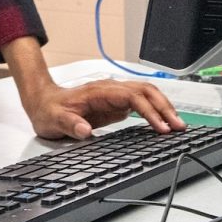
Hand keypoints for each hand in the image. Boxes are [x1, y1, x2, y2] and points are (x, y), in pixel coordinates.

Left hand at [19, 75, 185, 139]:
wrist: (44, 102)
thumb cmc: (49, 110)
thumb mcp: (54, 120)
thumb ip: (69, 124)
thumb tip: (85, 131)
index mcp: (100, 91)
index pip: (133, 97)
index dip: (149, 111)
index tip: (160, 127)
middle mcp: (111, 90)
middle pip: (146, 91)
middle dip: (164, 108)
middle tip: (178, 127)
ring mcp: (115, 96)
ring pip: (147, 95)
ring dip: (163, 108)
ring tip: (177, 125)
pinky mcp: (117, 104)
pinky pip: (142, 104)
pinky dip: (156, 112)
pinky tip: (163, 123)